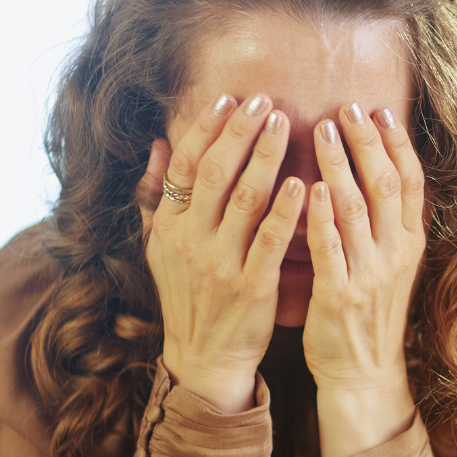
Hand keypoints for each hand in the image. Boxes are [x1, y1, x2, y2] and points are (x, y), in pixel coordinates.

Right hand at [135, 92, 305, 413]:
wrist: (204, 357)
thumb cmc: (188, 297)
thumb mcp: (159, 248)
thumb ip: (156, 197)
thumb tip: (159, 146)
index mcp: (169, 225)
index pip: (186, 165)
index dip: (207, 128)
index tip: (230, 98)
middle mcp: (190, 239)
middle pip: (215, 172)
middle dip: (240, 132)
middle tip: (265, 100)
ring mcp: (219, 263)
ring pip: (243, 199)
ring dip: (265, 158)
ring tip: (285, 125)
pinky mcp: (250, 287)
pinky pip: (268, 242)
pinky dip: (284, 211)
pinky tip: (300, 184)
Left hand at [303, 103, 426, 456]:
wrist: (363, 373)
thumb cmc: (368, 314)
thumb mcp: (390, 266)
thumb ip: (386, 223)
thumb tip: (379, 175)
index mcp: (408, 244)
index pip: (410, 182)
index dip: (396, 144)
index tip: (379, 110)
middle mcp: (395, 254)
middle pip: (386, 185)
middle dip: (367, 142)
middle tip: (347, 107)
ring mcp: (370, 274)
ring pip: (357, 209)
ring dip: (340, 165)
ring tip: (322, 129)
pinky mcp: (340, 295)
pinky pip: (331, 248)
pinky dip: (321, 217)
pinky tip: (309, 187)